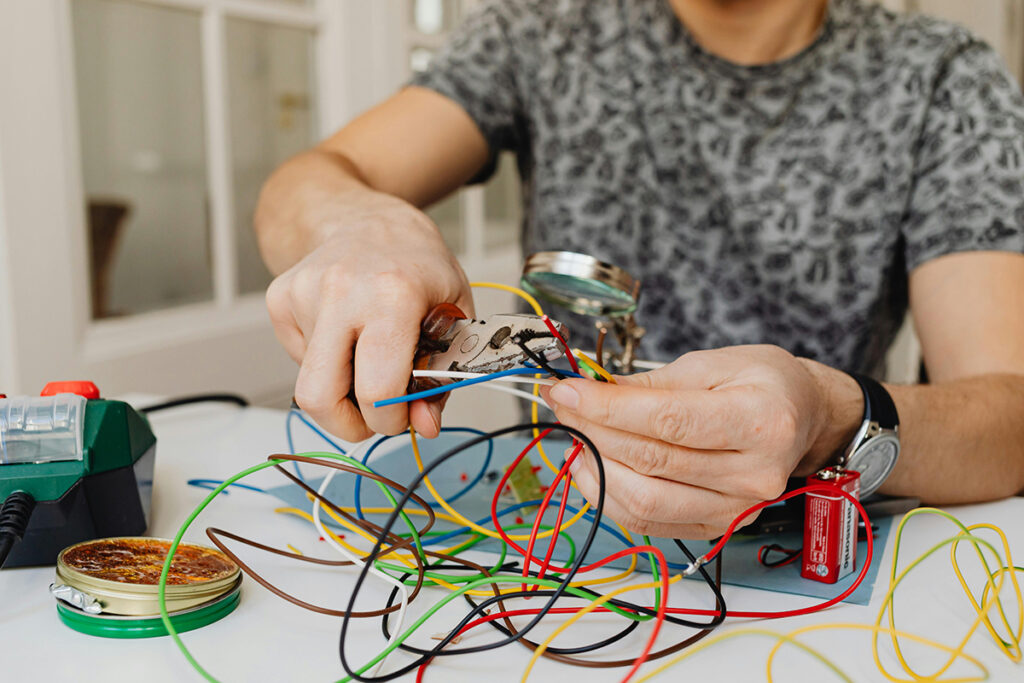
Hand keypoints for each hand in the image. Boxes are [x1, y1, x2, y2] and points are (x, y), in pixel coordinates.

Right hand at [265, 192, 472, 441]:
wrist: (365, 215)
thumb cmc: (416, 262)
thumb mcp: (453, 312)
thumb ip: (444, 374)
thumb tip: (424, 427)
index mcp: (393, 295)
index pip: (377, 389)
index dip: (390, 421)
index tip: (402, 417)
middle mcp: (340, 291)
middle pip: (319, 397)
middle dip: (348, 425)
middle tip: (373, 416)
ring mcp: (302, 293)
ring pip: (307, 383)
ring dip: (339, 390)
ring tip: (366, 358)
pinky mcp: (279, 297)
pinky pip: (299, 358)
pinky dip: (324, 360)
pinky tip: (344, 330)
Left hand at [543, 345, 861, 538]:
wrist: (804, 418)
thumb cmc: (763, 383)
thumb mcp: (712, 363)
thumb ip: (652, 383)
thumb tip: (591, 392)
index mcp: (761, 421)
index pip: (668, 421)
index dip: (607, 407)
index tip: (567, 390)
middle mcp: (755, 475)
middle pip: (652, 461)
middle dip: (594, 431)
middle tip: (565, 405)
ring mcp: (738, 509)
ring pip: (645, 501)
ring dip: (597, 469)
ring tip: (579, 437)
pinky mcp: (719, 527)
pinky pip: (650, 523)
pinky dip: (611, 497)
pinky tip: (595, 467)